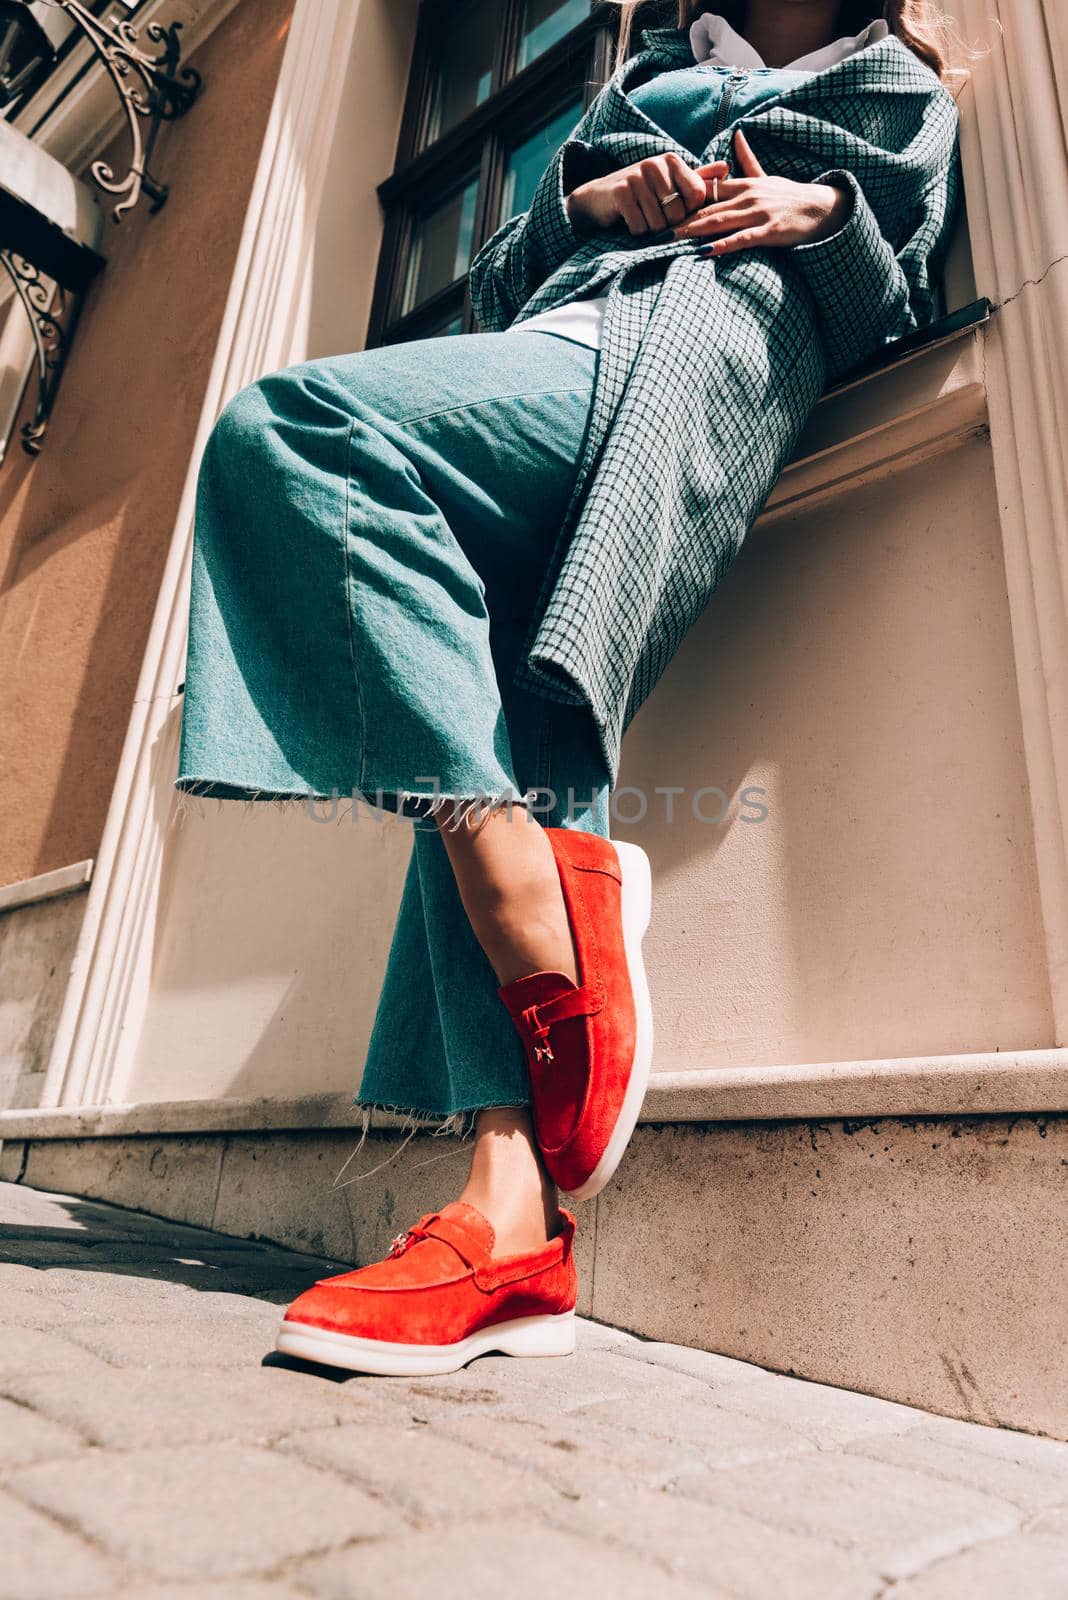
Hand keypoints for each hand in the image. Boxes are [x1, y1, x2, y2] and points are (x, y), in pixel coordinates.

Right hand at [565, 152, 729, 236]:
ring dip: (650, 230)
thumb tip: (726, 167)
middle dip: (667, 225)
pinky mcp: (621, 193)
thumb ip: (698, 177)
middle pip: (678, 214)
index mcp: (672, 160)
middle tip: (653, 216)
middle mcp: (655, 163)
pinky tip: (629, 220)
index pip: (697, 195)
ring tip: (641, 217)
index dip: (689, 211)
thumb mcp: (670, 182)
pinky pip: (640, 227)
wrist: (600, 197)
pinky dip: (636, 231)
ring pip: (658, 224)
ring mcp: (636, 176)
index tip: (675, 209)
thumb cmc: (641, 192)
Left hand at [670, 128, 851, 254]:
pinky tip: (704, 252)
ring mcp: (758, 214)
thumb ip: (747, 160)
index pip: (708, 190)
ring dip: (693, 231)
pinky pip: (741, 239)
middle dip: (680, 218)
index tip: (661, 206)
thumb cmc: (791, 197)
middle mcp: (748, 196)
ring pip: (719, 222)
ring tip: (670, 240)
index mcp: (745, 184)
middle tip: (655, 229)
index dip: (683, 199)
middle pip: (707, 207)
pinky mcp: (769, 231)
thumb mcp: (767, 176)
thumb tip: (736, 134)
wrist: (823, 209)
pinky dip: (722, 245)